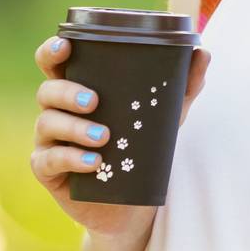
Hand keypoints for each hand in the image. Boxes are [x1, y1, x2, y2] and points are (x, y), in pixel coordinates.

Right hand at [29, 36, 212, 237]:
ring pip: (47, 123)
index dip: (52, 50)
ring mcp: (49, 141)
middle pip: (47, 90)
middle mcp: (57, 111)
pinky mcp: (48, 171)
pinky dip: (71, 158)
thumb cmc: (140, 148)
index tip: (66, 45)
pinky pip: (49, 160)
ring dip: (74, 127)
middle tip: (94, 100)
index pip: (54, 62)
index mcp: (77, 88)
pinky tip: (93, 162)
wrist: (133, 204)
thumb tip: (202, 52)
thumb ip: (182, 84)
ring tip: (104, 136)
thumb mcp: (164, 115)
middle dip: (66, 91)